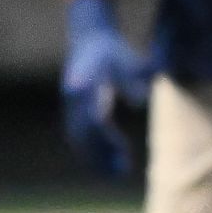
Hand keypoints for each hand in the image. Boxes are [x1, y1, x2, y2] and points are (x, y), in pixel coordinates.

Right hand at [61, 0, 149, 177]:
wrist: (88, 39)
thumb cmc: (112, 50)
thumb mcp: (127, 59)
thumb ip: (135, 76)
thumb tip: (140, 100)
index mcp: (85, 84)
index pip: (93, 114)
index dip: (103, 135)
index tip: (119, 151)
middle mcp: (74, 98)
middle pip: (85, 133)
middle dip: (102, 154)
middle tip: (123, 172)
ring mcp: (71, 106)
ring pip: (80, 139)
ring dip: (97, 157)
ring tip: (120, 172)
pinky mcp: (72, 112)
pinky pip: (79, 137)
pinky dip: (93, 152)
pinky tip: (112, 163)